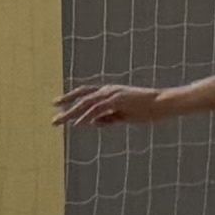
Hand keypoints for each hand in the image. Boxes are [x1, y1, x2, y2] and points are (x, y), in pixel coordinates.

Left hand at [55, 83, 171, 128]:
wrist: (161, 104)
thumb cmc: (146, 109)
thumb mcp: (124, 115)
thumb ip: (108, 118)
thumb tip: (93, 122)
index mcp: (109, 92)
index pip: (85, 93)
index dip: (70, 97)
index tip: (57, 104)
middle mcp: (108, 90)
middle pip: (81, 97)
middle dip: (66, 106)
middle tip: (53, 118)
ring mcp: (112, 94)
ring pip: (86, 103)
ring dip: (71, 113)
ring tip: (59, 121)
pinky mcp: (117, 101)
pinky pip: (97, 109)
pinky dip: (86, 116)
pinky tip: (77, 123)